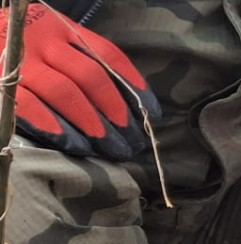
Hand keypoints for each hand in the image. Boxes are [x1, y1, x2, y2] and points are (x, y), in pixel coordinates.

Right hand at [9, 4, 161, 159]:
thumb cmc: (18, 47)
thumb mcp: (49, 43)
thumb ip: (78, 61)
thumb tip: (121, 105)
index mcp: (61, 29)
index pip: (108, 55)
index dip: (133, 86)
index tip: (151, 114)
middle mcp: (42, 40)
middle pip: (91, 77)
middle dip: (115, 112)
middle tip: (131, 141)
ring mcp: (18, 60)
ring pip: (64, 92)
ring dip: (91, 123)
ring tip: (108, 147)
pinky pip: (28, 104)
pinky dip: (52, 126)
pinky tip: (71, 143)